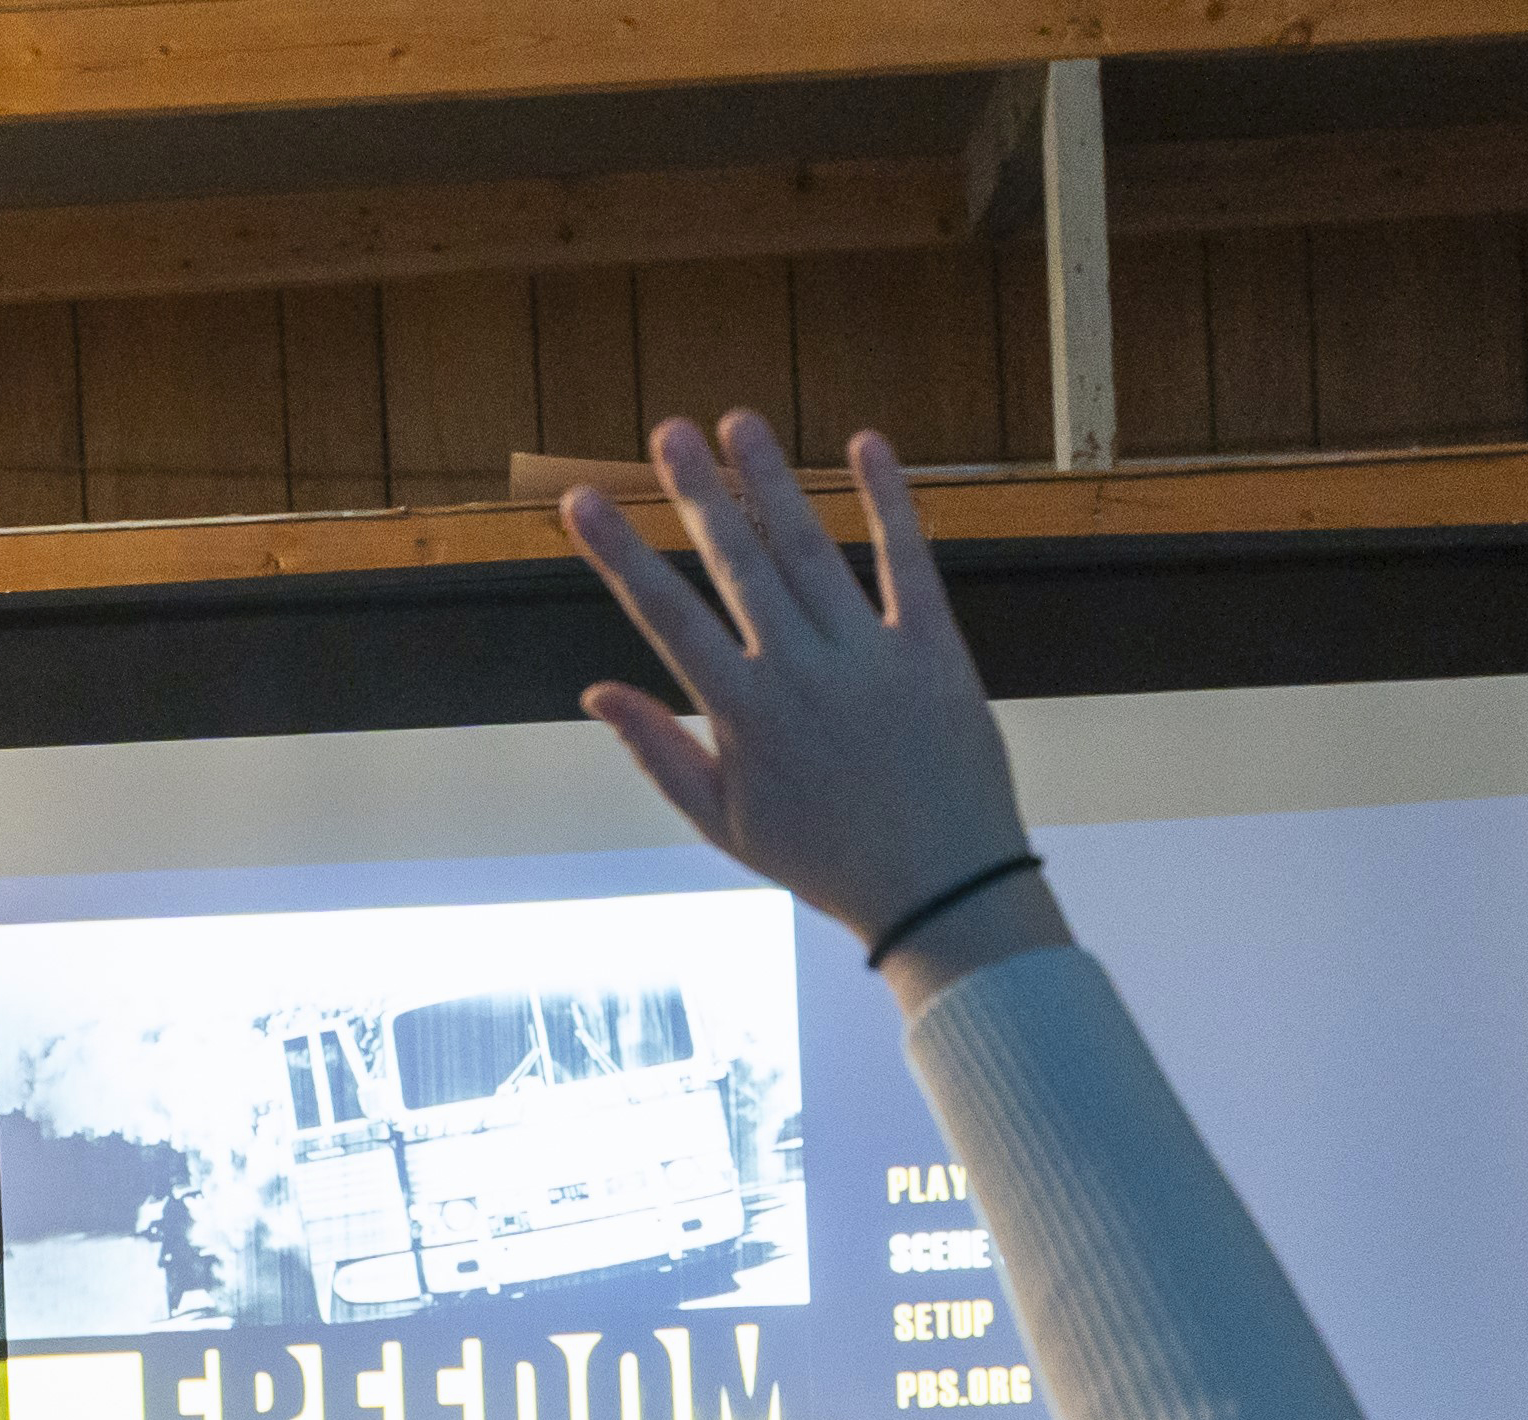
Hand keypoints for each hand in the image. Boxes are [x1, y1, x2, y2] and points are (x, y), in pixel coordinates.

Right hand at [557, 417, 1069, 995]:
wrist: (943, 891)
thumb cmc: (825, 861)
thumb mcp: (725, 824)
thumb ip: (659, 753)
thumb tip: (597, 690)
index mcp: (742, 715)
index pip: (666, 617)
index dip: (621, 553)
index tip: (584, 502)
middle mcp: (800, 671)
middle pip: (737, 565)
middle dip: (696, 492)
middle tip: (665, 430)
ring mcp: (869, 655)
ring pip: (810, 550)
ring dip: (772, 481)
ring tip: (740, 421)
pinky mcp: (933, 649)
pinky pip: (907, 561)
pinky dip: (887, 501)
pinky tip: (865, 445)